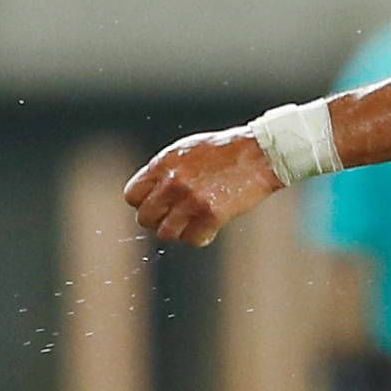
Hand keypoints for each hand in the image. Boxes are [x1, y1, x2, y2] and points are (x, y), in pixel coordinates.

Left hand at [124, 129, 281, 246]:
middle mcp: (173, 183)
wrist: (258, 154)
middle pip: (145, 218)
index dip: (142, 203)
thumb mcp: (186, 150)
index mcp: (164, 165)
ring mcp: (191, 201)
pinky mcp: (211, 215)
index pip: (132, 196)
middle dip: (157, 220)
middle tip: (174, 216)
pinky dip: (200, 237)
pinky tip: (209, 226)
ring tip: (190, 223)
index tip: (156, 204)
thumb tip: (150, 191)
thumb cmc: (224, 150)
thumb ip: (165, 170)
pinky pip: (192, 239)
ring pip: (165, 234)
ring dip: (177, 231)